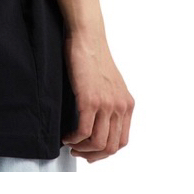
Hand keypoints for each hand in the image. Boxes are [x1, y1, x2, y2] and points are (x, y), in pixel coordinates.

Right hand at [61, 31, 134, 162]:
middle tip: (78, 153)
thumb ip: (110, 103)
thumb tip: (98, 122)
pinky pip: (83, 131)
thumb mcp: (110, 84)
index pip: (121, 141)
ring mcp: (106, 104)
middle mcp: (121, 107)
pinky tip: (66, 135)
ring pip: (98, 143)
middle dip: (93, 155)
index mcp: (127, 104)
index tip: (91, 152)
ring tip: (70, 144)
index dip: (105, 151)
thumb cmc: (92, 56)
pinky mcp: (90, 100)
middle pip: (111, 146)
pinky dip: (73, 138)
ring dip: (82, 149)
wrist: (87, 38)